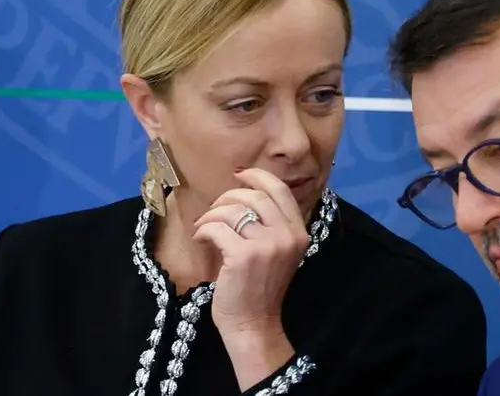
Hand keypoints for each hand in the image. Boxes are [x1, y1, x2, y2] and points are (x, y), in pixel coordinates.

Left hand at [193, 168, 308, 336]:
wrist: (253, 323)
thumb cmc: (261, 288)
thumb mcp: (279, 252)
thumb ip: (273, 225)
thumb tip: (247, 192)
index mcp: (298, 232)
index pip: (280, 190)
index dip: (257, 176)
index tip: (239, 175)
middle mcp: (287, 235)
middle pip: (253, 196)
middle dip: (227, 198)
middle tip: (215, 211)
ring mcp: (266, 246)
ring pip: (232, 210)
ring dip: (211, 215)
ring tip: (205, 228)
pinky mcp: (242, 256)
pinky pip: (216, 228)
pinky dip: (203, 231)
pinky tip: (201, 240)